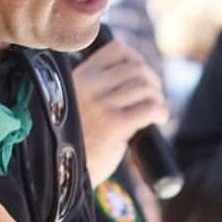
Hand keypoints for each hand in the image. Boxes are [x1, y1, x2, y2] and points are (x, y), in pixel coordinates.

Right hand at [74, 40, 169, 183]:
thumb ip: (98, 88)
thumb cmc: (75, 140)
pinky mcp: (114, 125)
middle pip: (137, 68)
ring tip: (155, 110)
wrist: (60, 171)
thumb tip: (137, 79)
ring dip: (157, 98)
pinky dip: (160, 111)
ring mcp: (101, 105)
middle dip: (152, 81)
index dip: (137, 59)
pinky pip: (150, 108)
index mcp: (81, 76)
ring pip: (145, 86)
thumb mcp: (78, 102)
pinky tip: (158, 119)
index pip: (118, 50)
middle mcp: (90, 86)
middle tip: (153, 97)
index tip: (141, 76)